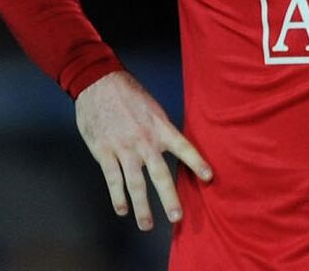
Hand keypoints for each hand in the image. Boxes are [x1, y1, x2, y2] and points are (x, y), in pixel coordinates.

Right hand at [75, 70, 212, 230]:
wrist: (99, 84)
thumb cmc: (129, 95)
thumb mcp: (153, 108)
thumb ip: (161, 130)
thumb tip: (172, 147)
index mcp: (160, 127)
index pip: (184, 147)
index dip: (196, 162)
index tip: (209, 177)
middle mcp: (145, 141)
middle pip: (160, 175)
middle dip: (169, 198)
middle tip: (177, 218)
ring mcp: (124, 149)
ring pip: (135, 184)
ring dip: (142, 207)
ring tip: (147, 225)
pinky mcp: (104, 152)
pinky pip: (113, 179)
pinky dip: (117, 197)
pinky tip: (123, 210)